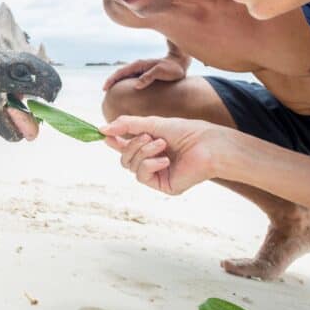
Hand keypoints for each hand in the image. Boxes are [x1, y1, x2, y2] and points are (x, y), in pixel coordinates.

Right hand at [100, 115, 227, 194]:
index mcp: (150, 146)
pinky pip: (142, 176)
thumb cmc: (186, 132)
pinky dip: (150, 164)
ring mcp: (157, 174)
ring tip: (162, 144)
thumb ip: (127, 125)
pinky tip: (165, 160)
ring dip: (143, 152)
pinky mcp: (163, 185)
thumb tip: (101, 129)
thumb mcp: (153, 124)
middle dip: (132, 145)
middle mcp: (152, 161)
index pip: (125, 146)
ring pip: (131, 166)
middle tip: (148, 136)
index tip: (104, 133)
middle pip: (124, 158)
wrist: (209, 145)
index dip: (114, 141)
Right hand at [103, 57, 186, 90]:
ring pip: (124, 76)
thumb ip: (148, 77)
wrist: (180, 63)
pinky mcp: (144, 74)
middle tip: (104, 92)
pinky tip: (124, 92)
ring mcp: (140, 70)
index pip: (120, 72)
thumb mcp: (160, 72)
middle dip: (111, 82)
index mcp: (138, 65)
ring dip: (116, 83)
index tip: (105, 89)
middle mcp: (137, 67)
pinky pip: (130, 79)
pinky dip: (124, 84)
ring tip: (111, 93)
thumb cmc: (172, 68)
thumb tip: (136, 86)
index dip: (111, 80)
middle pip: (119, 74)